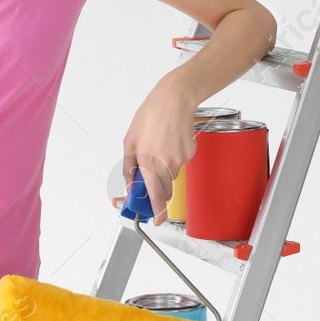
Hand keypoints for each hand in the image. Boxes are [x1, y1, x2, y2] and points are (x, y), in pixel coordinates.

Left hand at [121, 79, 198, 224]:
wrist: (174, 100)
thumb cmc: (151, 116)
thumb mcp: (130, 141)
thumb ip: (129, 167)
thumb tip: (131, 184)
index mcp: (150, 163)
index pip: (155, 197)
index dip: (157, 212)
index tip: (157, 220)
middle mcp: (167, 164)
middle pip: (165, 191)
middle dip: (156, 190)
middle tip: (148, 177)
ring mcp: (181, 160)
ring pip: (171, 176)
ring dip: (163, 171)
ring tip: (157, 149)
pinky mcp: (190, 153)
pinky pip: (179, 164)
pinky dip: (172, 159)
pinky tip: (168, 143)